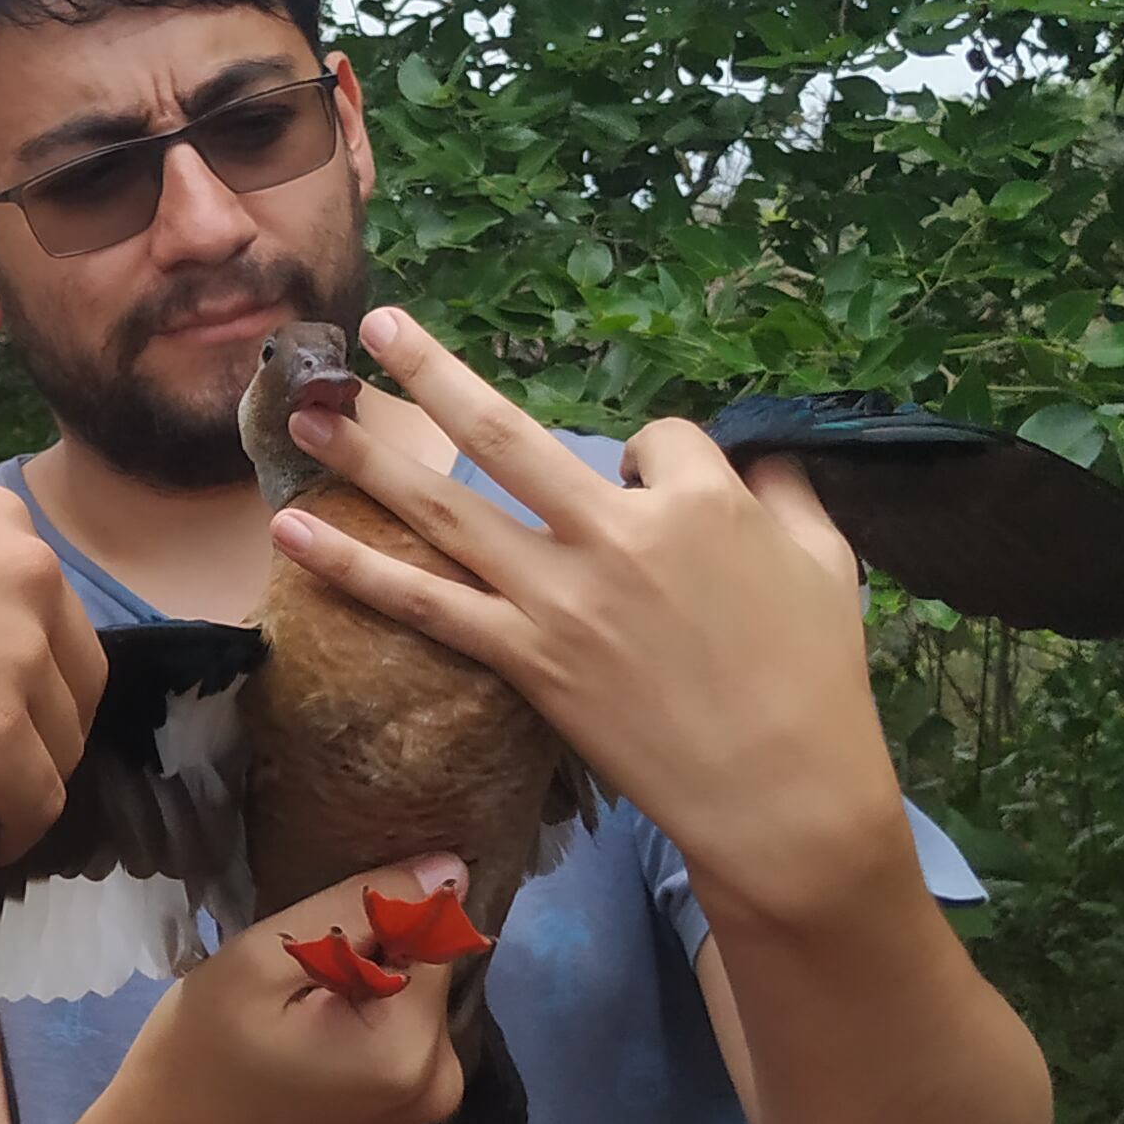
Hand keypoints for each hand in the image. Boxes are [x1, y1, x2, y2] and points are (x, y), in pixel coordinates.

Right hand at [0, 486, 106, 861]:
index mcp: (9, 524)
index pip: (61, 620)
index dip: (36, 679)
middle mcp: (34, 579)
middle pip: (78, 684)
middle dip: (44, 731)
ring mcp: (19, 660)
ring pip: (61, 748)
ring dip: (24, 782)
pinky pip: (39, 803)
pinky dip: (17, 832)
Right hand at [80, 860, 467, 1123]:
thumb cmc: (196, 1060)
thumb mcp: (261, 963)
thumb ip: (358, 910)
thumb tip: (451, 868)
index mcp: (413, 1048)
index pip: (430, 928)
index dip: (371, 909)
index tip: (308, 928)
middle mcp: (443, 1076)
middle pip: (424, 960)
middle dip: (366, 943)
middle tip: (287, 963)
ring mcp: (427, 1096)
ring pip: (410, 985)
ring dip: (361, 970)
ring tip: (290, 988)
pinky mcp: (404, 1101)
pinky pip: (399, 1018)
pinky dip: (360, 1002)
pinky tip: (304, 1014)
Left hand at [268, 308, 910, 924]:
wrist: (781, 795)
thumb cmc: (818, 679)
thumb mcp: (829, 562)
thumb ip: (788, 491)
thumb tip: (756, 452)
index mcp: (699, 502)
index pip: (651, 438)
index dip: (652, 459)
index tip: (660, 493)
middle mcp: (614, 535)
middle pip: (507, 434)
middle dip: (432, 372)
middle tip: (375, 328)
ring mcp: (559, 598)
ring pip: (447, 508)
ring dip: (370, 456)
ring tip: (307, 415)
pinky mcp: (525, 660)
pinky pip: (424, 603)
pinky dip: (353, 567)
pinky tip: (293, 532)